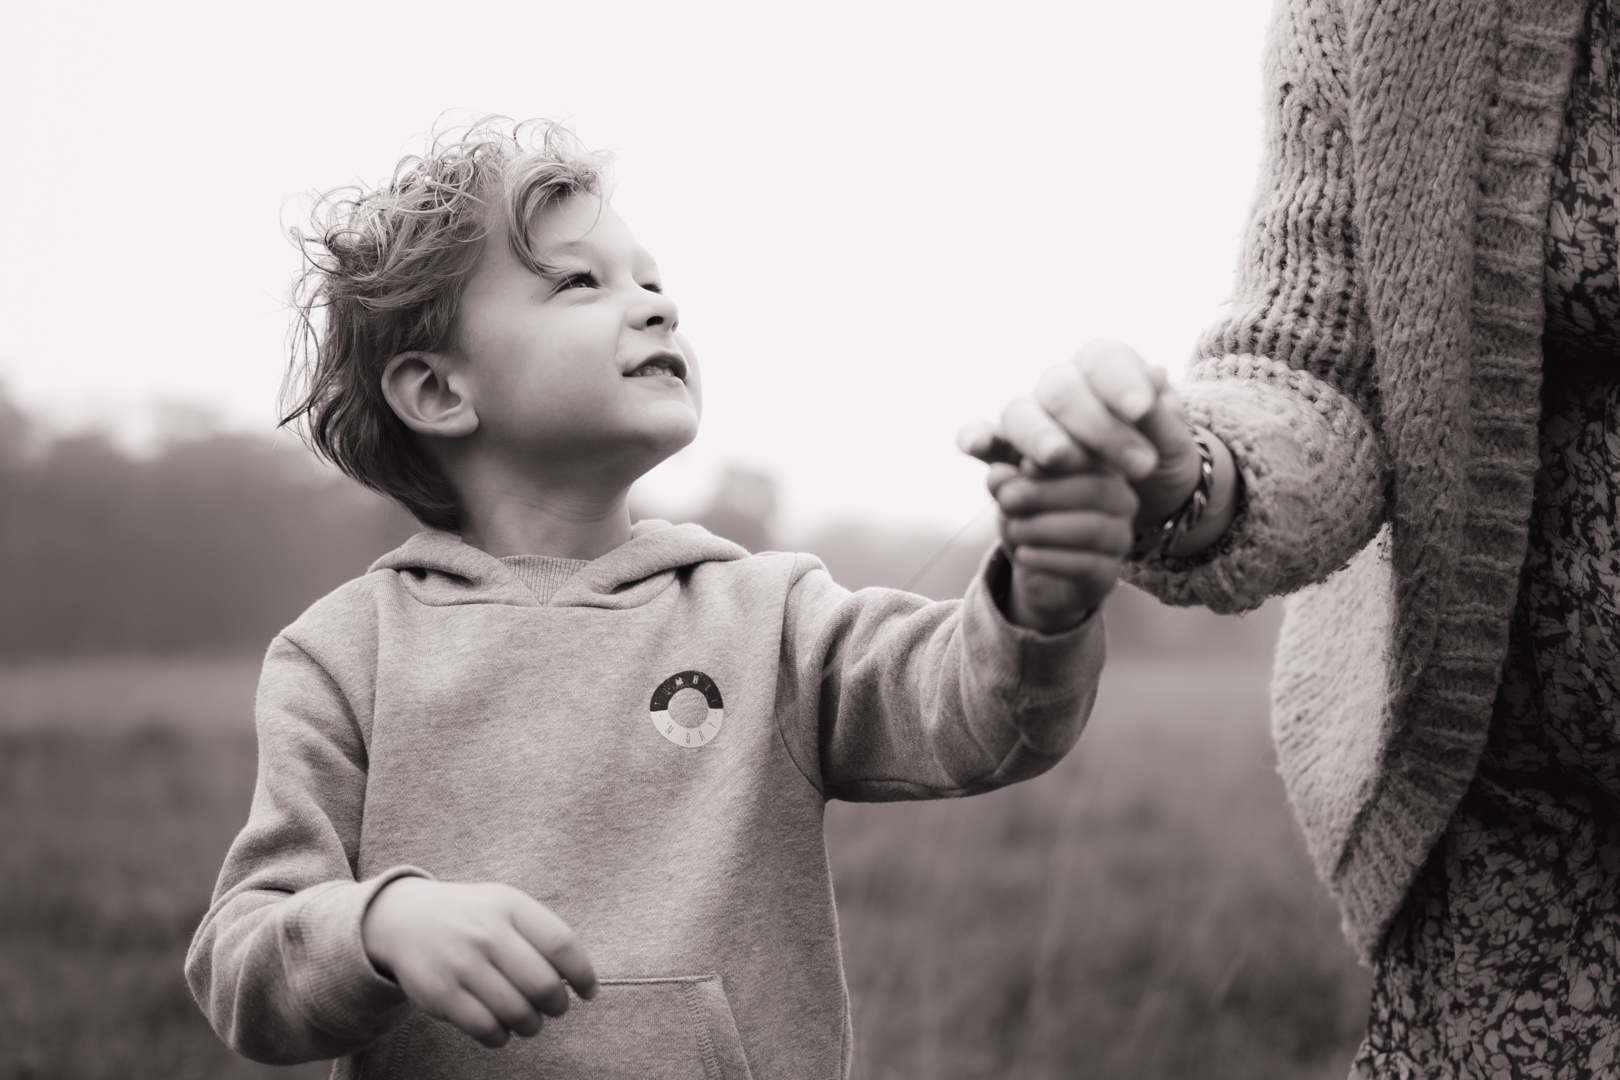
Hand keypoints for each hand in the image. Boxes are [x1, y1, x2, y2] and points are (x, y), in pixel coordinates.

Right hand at [362, 878, 597, 1047]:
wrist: (403, 919)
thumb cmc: (471, 917)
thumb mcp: (505, 906)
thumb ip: (541, 933)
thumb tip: (579, 980)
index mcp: (510, 906)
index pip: (563, 944)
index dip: (583, 974)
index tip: (588, 991)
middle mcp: (486, 932)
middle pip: (543, 985)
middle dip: (558, 1006)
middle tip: (555, 1008)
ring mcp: (461, 963)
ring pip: (517, 1012)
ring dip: (532, 1025)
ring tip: (529, 1021)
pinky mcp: (440, 994)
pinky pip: (485, 1029)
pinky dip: (501, 1037)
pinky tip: (502, 1028)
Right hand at [960, 340, 1236, 553]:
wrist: (1144, 494)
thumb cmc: (1159, 456)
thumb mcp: (1173, 439)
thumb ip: (1161, 413)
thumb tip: (1154, 373)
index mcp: (1103, 367)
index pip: (1104, 360)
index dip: (1120, 382)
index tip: (1141, 409)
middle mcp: (1060, 385)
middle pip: (1061, 390)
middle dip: (1096, 426)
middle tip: (1137, 464)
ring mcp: (1030, 417)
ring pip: (1020, 413)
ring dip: (1041, 436)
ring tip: (1061, 459)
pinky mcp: (1007, 451)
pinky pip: (983, 439)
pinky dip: (976, 439)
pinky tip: (975, 447)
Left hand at [987, 461, 1137, 632]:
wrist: (1033, 567)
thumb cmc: (1028, 515)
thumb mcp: (1011, 491)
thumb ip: (1005, 480)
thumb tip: (998, 474)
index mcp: (1103, 468)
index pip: (1093, 457)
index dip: (1060, 460)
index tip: (1024, 467)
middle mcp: (1121, 500)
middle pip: (1097, 490)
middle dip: (1047, 493)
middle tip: (1008, 499)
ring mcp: (1120, 537)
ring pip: (1094, 529)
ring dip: (1045, 528)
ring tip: (1014, 530)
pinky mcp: (1108, 573)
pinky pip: (1086, 564)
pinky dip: (1049, 558)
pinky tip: (1023, 554)